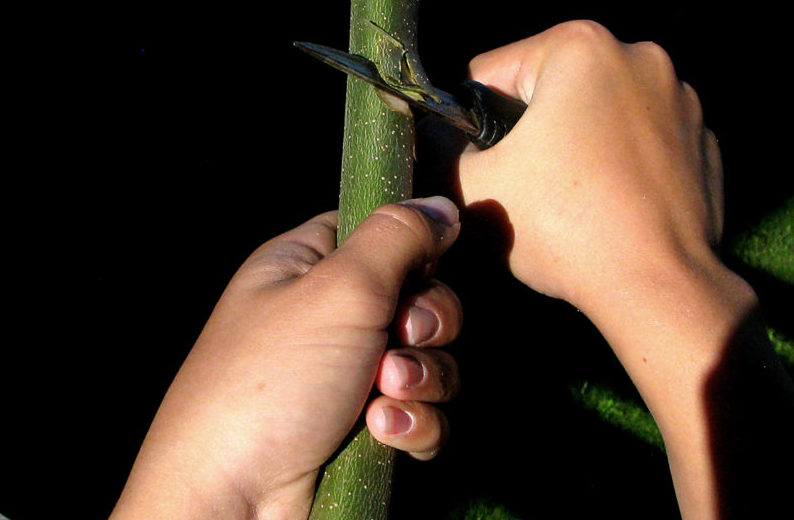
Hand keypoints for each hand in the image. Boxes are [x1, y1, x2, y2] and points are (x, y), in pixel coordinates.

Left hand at [110, 197, 462, 519]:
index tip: (421, 269)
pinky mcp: (365, 428)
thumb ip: (398, 237)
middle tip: (401, 337)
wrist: (234, 502)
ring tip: (383, 396)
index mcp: (308, 266)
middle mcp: (329, 316)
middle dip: (427, 322)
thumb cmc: (271, 381)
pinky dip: (413, 423)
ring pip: (430, 359)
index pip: (381, 233)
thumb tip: (441, 204)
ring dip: (422, 378)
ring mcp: (348, 374)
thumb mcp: (338, 289)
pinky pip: (421, 411)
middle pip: (420, 296)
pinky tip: (382, 434)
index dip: (414, 249)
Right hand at [457, 20, 722, 308]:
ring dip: (576, 145)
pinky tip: (611, 206)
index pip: (492, 72)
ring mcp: (682, 99)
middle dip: (529, 132)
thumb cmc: (562, 226)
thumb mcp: (474, 188)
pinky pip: (638, 142)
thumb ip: (439, 151)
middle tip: (525, 188)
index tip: (481, 165)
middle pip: (549, 91)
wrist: (656, 286)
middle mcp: (641, 56)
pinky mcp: (704, 142)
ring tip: (570, 202)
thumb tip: (432, 137)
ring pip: (596, 115)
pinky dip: (618, 164)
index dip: (472, 122)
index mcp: (581, 47)